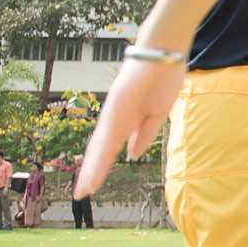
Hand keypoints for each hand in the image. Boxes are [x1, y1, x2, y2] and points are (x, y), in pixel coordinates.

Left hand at [76, 57, 185, 194]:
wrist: (166, 53)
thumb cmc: (164, 78)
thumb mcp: (158, 113)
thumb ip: (145, 133)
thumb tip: (133, 154)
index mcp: (126, 121)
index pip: (110, 149)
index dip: (100, 167)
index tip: (93, 186)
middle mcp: (115, 118)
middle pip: (99, 150)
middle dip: (91, 173)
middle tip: (81, 194)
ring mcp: (114, 111)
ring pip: (100, 145)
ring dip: (92, 168)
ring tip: (85, 189)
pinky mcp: (116, 104)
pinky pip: (109, 131)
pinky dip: (102, 151)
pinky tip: (97, 165)